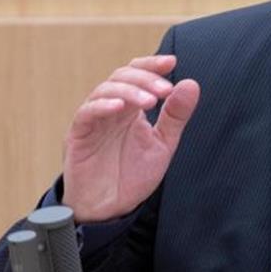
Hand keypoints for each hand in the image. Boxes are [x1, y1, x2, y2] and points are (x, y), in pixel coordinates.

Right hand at [62, 54, 199, 222]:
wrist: (110, 209)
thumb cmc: (132, 176)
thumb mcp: (163, 145)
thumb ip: (175, 116)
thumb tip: (191, 84)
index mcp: (131, 108)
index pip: (138, 74)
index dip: (152, 65)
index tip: (172, 62)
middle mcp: (111, 109)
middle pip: (122, 76)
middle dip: (146, 78)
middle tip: (165, 90)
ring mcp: (94, 120)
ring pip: (105, 89)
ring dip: (129, 90)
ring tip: (151, 102)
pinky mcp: (78, 135)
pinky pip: (87, 112)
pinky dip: (103, 105)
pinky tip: (120, 107)